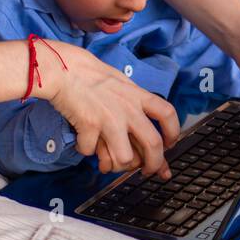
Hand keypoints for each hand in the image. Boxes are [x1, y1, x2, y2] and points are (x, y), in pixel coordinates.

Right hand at [41, 44, 178, 179]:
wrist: (65, 69)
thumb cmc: (91, 75)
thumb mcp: (121, 83)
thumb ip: (133, 102)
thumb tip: (141, 126)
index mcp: (138, 96)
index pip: (168, 115)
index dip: (173, 133)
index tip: (169, 145)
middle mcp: (128, 109)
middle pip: (153, 144)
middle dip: (154, 164)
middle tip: (146, 171)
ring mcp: (110, 119)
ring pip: (125, 158)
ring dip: (116, 164)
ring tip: (108, 159)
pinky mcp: (90, 126)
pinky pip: (91, 153)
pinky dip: (86, 151)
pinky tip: (82, 141)